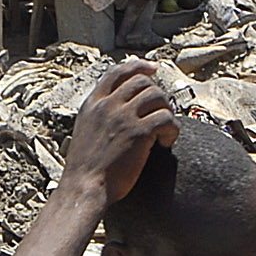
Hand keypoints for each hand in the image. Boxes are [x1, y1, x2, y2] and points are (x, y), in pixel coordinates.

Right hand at [61, 61, 177, 206]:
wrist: (84, 189)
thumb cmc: (85, 169)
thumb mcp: (85, 131)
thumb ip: (98, 115)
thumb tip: (117, 106)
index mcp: (92, 104)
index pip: (116, 72)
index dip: (138, 66)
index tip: (152, 68)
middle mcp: (107, 106)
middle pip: (141, 81)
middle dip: (156, 92)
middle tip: (162, 110)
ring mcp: (123, 118)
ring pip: (156, 95)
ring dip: (166, 109)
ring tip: (164, 129)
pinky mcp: (139, 133)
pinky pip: (166, 118)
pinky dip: (172, 128)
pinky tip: (166, 142)